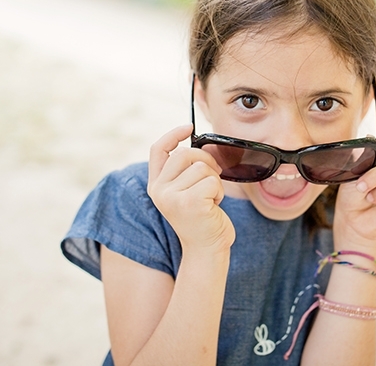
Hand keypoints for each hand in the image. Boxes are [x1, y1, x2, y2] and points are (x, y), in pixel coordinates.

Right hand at [148, 124, 235, 253]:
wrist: (207, 249)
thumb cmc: (201, 219)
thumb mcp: (185, 192)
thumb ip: (184, 172)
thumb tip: (199, 146)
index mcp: (156, 185)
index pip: (158, 150)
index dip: (172, 134)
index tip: (189, 126)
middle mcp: (159, 190)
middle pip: (185, 153)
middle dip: (205, 160)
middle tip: (213, 176)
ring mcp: (172, 197)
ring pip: (201, 167)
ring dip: (214, 181)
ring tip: (210, 198)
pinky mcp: (190, 203)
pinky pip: (212, 181)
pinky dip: (218, 191)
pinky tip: (213, 206)